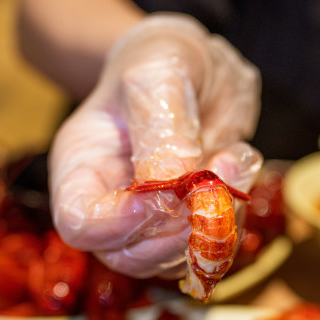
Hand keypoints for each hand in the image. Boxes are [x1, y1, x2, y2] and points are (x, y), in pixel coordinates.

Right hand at [49, 13, 262, 277]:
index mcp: (82, 167)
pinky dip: (235, 216)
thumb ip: (161, 128)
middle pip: (129, 254)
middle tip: (214, 181)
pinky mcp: (190, 222)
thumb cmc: (160, 61)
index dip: (118, 224)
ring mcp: (151, 220)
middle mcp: (111, 204)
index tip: (163, 196)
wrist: (197, 68)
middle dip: (178, 229)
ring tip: (234, 159)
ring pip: (177, 257)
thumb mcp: (157, 75)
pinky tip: (240, 165)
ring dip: (216, 220)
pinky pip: (211, 244)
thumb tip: (171, 184)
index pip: (80, 223)